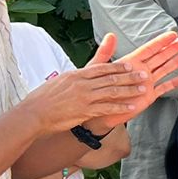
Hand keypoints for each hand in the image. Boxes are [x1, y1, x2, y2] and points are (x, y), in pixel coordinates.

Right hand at [23, 31, 177, 133]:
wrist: (33, 114)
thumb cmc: (45, 98)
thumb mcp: (61, 81)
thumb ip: (76, 76)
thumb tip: (83, 73)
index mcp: (76, 75)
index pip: (102, 68)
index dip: (118, 66)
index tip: (131, 64)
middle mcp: (82, 84)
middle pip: (111, 78)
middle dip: (129, 76)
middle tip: (145, 74)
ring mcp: (84, 97)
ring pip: (112, 91)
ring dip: (129, 90)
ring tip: (144, 89)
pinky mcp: (83, 111)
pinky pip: (106, 108)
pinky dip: (120, 107)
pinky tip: (132, 107)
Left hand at [101, 29, 177, 126]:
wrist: (98, 111)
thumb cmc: (96, 89)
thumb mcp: (98, 69)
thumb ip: (105, 53)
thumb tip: (110, 35)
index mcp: (131, 63)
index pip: (149, 49)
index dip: (160, 41)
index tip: (172, 33)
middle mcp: (141, 71)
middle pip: (161, 57)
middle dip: (174, 47)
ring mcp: (146, 83)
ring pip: (165, 70)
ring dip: (177, 62)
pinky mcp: (148, 96)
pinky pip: (164, 88)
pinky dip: (174, 83)